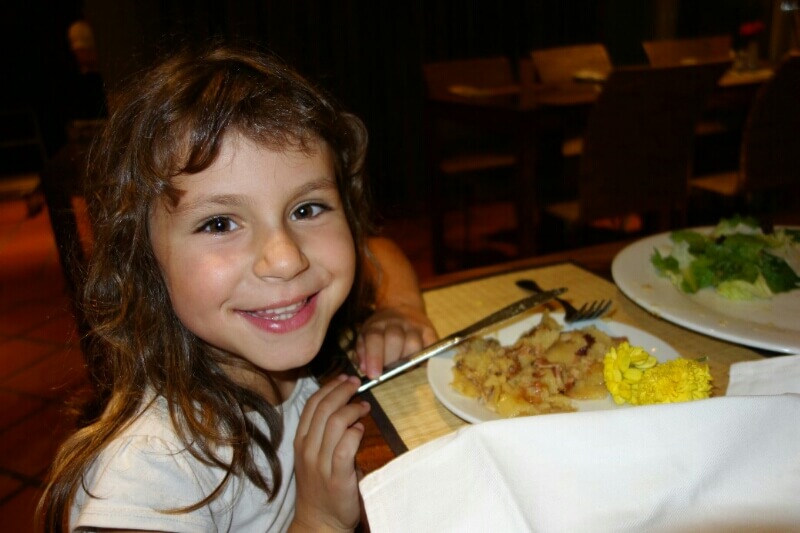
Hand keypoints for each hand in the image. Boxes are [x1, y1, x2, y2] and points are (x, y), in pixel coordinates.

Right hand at [292, 375, 369, 531]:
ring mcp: (320, 464)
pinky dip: (354, 433)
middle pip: (324, 408)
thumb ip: (324, 433)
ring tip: (364, 406)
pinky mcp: (337, 477)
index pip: (312, 404)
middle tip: (357, 383)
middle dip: (342, 390)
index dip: (329, 386)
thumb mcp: (314, 455)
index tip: (344, 378)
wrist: (319, 521)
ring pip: (334, 423)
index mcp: (301, 441)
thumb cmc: (321, 485)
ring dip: (352, 409)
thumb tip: (345, 407)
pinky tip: (362, 429)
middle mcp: (307, 450)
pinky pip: (344, 447)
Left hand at [354, 304, 438, 378]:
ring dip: (407, 361)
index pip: (375, 338)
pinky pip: (430, 347)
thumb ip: (362, 353)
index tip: (374, 375)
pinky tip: (417, 362)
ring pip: (413, 344)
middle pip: (395, 340)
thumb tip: (365, 369)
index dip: (374, 357)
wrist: (402, 308)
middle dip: (390, 361)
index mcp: (377, 324)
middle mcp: (396, 322)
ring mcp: (415, 325)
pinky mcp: (429, 331)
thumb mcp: (365, 336)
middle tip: (388, 372)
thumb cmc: (382, 330)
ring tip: (402, 366)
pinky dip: (424, 358)